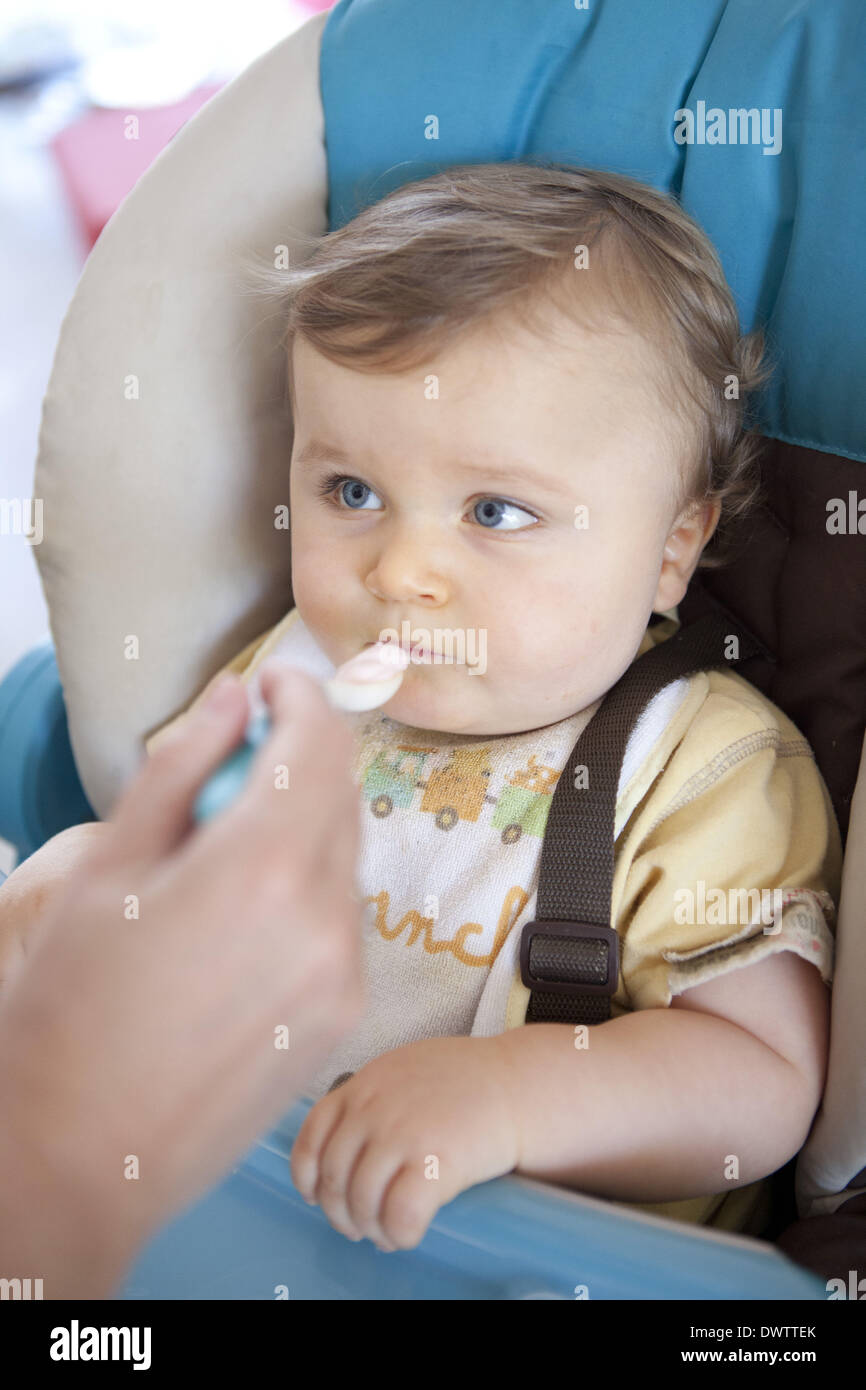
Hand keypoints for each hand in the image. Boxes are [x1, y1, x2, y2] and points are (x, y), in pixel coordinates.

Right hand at [0, 660, 363, 1294]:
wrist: (83, 1154)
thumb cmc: (72, 1008)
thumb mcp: (108, 866)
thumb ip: (180, 768)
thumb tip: (232, 702)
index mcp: (264, 867)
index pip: (318, 742)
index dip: (298, 695)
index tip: (269, 682)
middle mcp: (326, 916)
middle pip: (341, 794)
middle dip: (298, 760)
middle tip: (232, 766)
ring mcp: (345, 972)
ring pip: (344, 856)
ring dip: (301, 827)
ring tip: (222, 856)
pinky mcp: (345, 1014)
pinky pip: (341, 918)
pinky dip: (306, 890)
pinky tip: (239, 922)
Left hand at [290, 1035, 518, 1251]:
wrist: (519, 1084)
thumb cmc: (467, 1080)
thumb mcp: (404, 1069)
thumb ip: (372, 1097)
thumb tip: (349, 1143)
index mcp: (363, 1085)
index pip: (311, 1136)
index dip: (307, 1177)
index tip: (316, 1196)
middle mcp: (374, 1108)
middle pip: (333, 1177)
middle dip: (341, 1213)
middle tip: (357, 1227)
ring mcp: (403, 1134)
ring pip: (361, 1201)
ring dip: (369, 1228)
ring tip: (384, 1234)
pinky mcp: (436, 1162)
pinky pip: (400, 1215)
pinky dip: (398, 1234)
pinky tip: (408, 1233)